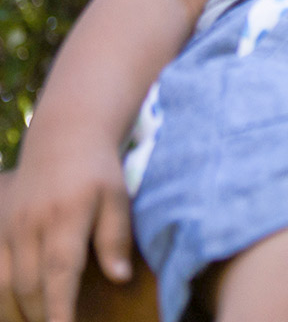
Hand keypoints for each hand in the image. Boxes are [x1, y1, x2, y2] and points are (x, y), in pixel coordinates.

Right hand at [0, 143, 134, 321]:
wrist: (62, 140)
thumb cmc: (97, 173)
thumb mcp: (117, 198)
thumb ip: (115, 238)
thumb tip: (118, 278)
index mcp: (66, 217)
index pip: (60, 270)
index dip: (60, 306)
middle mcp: (30, 225)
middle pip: (29, 285)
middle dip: (41, 316)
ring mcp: (8, 228)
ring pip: (4, 284)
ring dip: (17, 312)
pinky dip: (1, 295)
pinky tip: (15, 309)